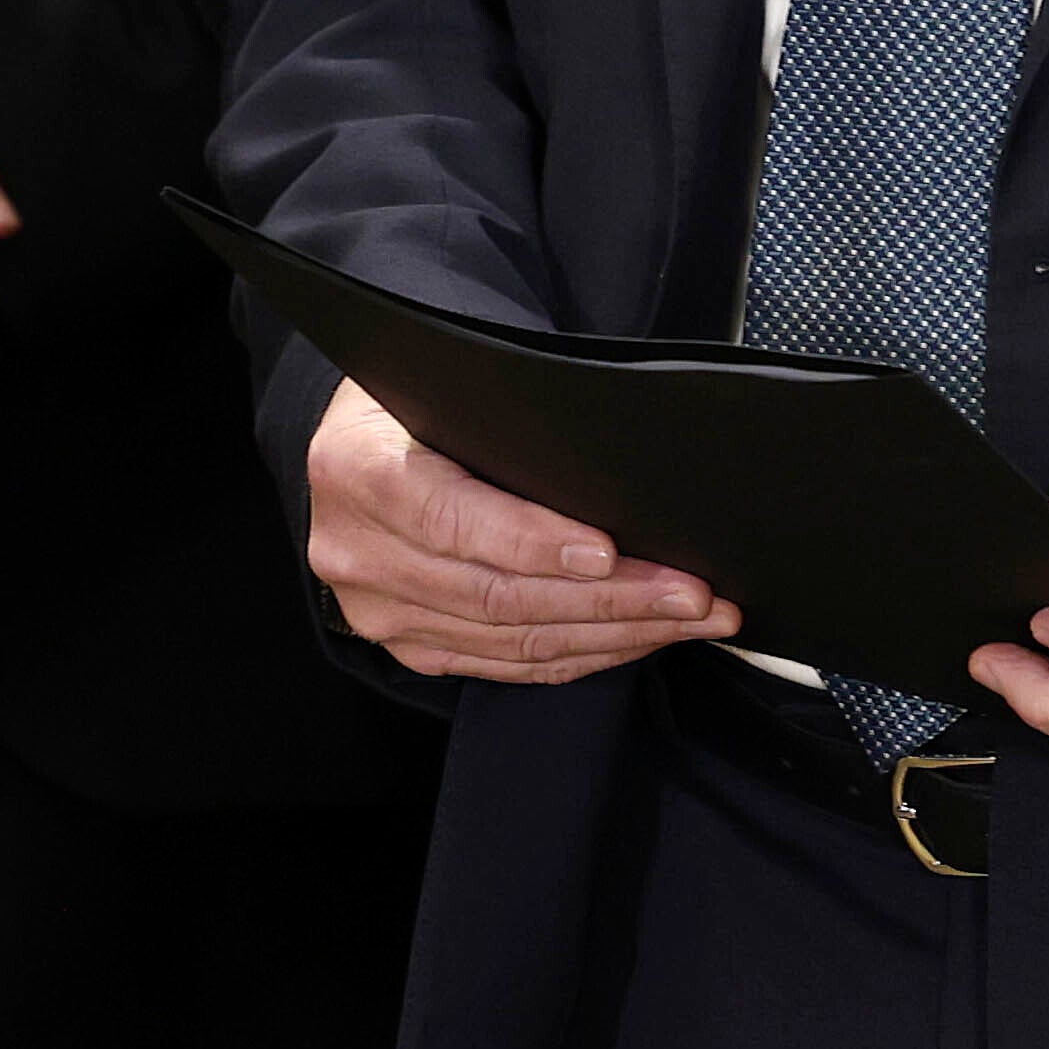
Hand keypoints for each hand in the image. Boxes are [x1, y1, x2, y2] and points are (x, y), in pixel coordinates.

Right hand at [301, 380, 728, 681]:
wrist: (366, 441)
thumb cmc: (424, 399)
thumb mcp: (449, 384)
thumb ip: (503, 425)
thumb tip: (610, 468)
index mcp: (357, 470)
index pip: (452, 518)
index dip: (534, 541)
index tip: (609, 552)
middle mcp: (356, 552)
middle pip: (498, 593)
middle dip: (610, 597)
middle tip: (692, 592)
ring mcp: (380, 610)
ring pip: (514, 638)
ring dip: (615, 632)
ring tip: (690, 618)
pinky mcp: (412, 646)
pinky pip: (509, 664)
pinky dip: (583, 653)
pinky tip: (639, 637)